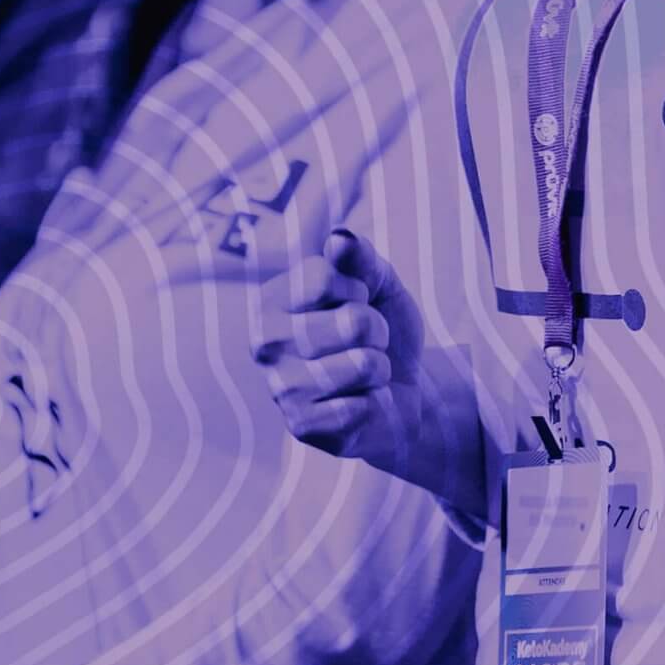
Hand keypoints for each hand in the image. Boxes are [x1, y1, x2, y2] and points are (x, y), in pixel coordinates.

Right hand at [253, 228, 485, 515]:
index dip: (361, 289)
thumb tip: (339, 239)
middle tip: (366, 342)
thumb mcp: (379, 282)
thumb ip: (360, 257)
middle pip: (352, 321)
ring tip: (365, 372)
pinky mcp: (301, 426)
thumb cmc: (381, 327)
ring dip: (379, 367)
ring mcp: (279, 388)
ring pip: (363, 364)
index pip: (326, 276)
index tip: (357, 303)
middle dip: (378, 331)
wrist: (401, 388)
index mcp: (272, 299)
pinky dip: (375, 403)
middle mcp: (264, 343)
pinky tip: (359, 403)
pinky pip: (361, 406)